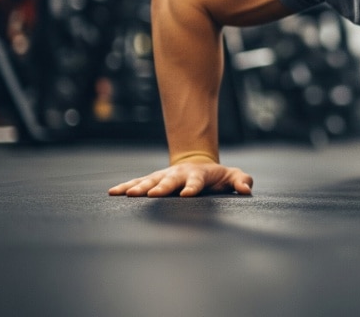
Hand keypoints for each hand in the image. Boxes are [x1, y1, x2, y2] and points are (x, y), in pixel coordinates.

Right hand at [108, 160, 253, 197]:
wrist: (199, 164)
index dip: (192, 187)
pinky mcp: (153, 180)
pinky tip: (113, 192)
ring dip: (139, 187)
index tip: (186, 194)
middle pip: (169, 180)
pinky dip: (126, 186)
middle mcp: (179, 174)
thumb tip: (246, 189)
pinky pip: (138, 182)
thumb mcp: (233, 176)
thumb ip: (241, 181)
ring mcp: (165, 176)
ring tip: (128, 194)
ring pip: (150, 180)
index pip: (196, 181)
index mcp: (198, 175)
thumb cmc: (218, 176)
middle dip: (161, 187)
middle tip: (151, 195)